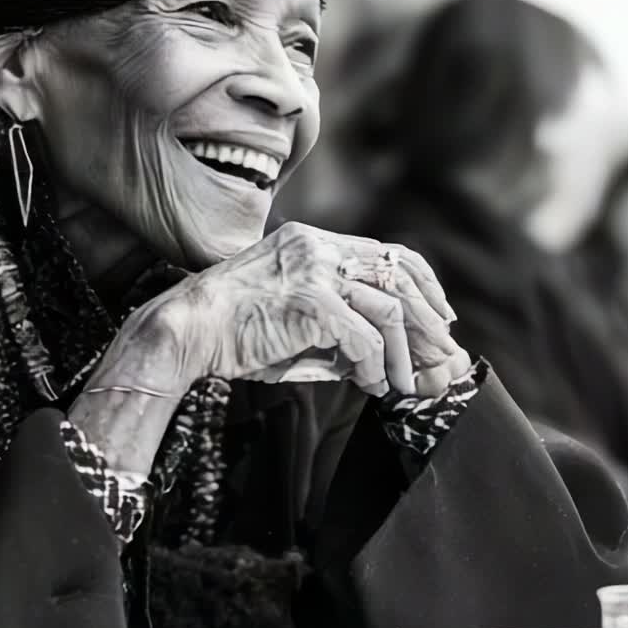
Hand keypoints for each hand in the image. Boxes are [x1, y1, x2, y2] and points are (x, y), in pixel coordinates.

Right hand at [151, 221, 467, 398]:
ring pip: (388, 308)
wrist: (185, 333)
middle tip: (442, 355)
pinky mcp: (307, 302)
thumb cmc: (233, 334)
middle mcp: (316, 247)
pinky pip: (362, 337)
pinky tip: (371, 385)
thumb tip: (380, 360)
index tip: (442, 317)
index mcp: (312, 242)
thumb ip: (338, 329)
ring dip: (402, 353)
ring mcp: (312, 271)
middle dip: (429, 319)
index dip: (424, 284)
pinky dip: (374, 365)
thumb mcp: (294, 322)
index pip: (387, 252)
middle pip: (399, 274)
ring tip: (401, 383)